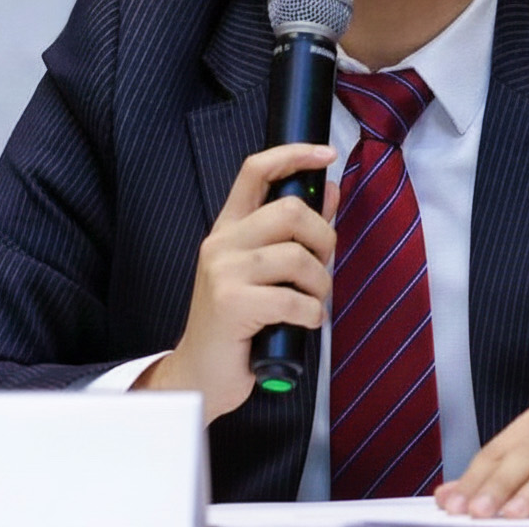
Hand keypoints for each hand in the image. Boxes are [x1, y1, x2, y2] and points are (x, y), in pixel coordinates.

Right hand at [134, 143, 338, 421]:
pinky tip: (303, 325)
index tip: (326, 153)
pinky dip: (313, 315)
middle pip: (290, 211)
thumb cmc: (239, 324)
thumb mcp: (264, 272)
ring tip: (312, 304)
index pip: (255, 170)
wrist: (201, 374)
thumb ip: (294, 232)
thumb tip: (327, 190)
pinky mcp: (231, 305)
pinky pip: (295, 301)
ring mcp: (223, 273)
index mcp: (228, 229)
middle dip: (324, 239)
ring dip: (320, 285)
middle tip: (322, 268)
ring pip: (298, 257)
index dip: (294, 154)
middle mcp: (221, 244)